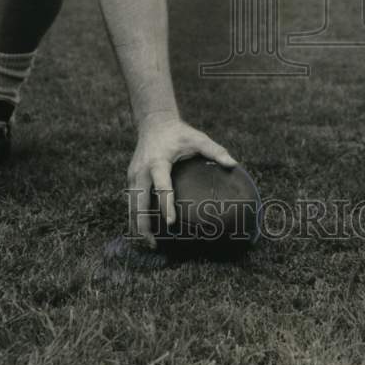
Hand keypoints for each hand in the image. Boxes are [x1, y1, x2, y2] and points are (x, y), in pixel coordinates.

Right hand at [127, 113, 236, 248]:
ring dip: (137, 224)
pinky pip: (131, 199)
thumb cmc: (179, 133)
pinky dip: (135, 215)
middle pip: (139, 201)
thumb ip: (215, 150)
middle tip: (154, 243)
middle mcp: (142, 170)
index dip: (166, 205)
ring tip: (149, 243)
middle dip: (144, 223)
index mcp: (158, 161)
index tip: (170, 223)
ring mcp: (133, 174)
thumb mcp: (198, 138)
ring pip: (132, 204)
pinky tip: (143, 229)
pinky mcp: (131, 177)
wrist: (154, 122)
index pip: (161, 186)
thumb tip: (233, 164)